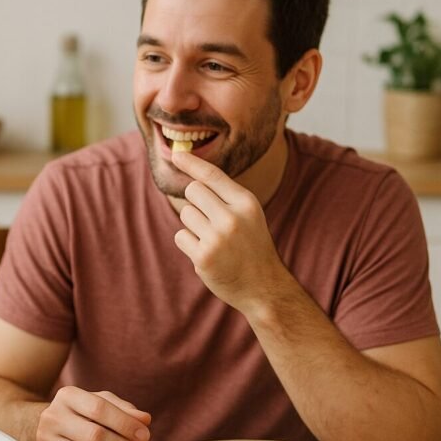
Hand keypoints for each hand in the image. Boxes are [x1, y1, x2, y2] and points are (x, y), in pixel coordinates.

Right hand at [34, 387, 151, 440]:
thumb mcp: (100, 403)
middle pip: (94, 436)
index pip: (99, 408)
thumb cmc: (80, 414)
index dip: (125, 424)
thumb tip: (144, 420)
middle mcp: (52, 417)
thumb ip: (123, 410)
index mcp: (67, 396)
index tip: (144, 435)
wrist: (43, 427)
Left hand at [170, 151, 291, 312]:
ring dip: (193, 225)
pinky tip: (208, 254)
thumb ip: (225, 197)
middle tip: (211, 221)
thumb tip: (192, 178)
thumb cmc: (251, 246)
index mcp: (246, 203)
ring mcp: (217, 238)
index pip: (213, 175)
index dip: (192, 163)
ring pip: (185, 213)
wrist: (263, 287)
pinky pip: (181, 236)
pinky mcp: (204, 257)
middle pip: (193, 191)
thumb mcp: (248, 215)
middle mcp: (232, 217)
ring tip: (213, 240)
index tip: (176, 154)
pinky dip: (189, 244)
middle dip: (196, 202)